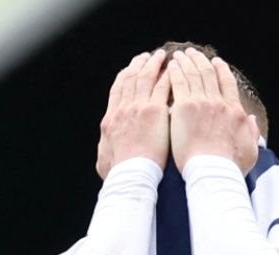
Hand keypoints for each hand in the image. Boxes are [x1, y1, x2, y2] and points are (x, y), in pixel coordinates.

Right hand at [93, 50, 169, 179]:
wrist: (132, 175)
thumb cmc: (120, 172)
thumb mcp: (105, 158)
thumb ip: (105, 148)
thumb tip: (104, 147)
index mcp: (111, 118)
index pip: (117, 89)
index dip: (125, 75)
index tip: (131, 68)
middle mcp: (123, 108)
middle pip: (130, 78)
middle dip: (138, 64)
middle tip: (146, 57)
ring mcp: (139, 108)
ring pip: (145, 77)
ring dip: (153, 64)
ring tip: (160, 56)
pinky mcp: (155, 111)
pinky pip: (161, 87)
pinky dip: (166, 76)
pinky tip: (173, 70)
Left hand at [165, 49, 260, 174]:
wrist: (212, 170)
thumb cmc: (229, 166)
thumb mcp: (250, 149)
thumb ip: (252, 132)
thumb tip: (251, 119)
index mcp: (234, 111)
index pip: (227, 83)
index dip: (221, 70)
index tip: (216, 63)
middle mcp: (219, 102)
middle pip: (208, 74)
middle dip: (200, 61)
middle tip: (192, 53)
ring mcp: (202, 103)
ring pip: (193, 74)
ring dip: (186, 62)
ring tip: (180, 55)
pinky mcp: (185, 107)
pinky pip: (179, 83)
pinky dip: (175, 72)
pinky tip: (171, 66)